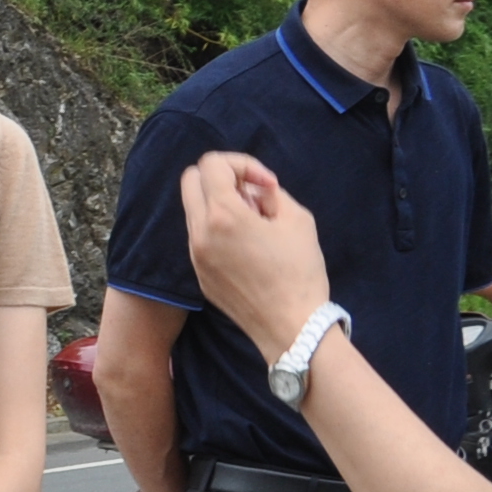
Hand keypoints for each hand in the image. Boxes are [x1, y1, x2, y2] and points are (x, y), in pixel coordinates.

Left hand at [178, 150, 333, 358]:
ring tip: (254, 224)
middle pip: (191, 180)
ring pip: (194, 209)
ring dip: (219, 204)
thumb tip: (254, 190)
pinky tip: (247, 247)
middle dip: (222, 178)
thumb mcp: (298, 219)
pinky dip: (217, 229)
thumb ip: (271, 194)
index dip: (243, 165)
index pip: (212, 164)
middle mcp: (200, 233)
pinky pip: (199, 237)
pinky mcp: (199, 275)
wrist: (290, 328)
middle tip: (253, 197)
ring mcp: (195, 256)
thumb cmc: (300, 272)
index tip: (267, 186)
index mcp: (223, 215)